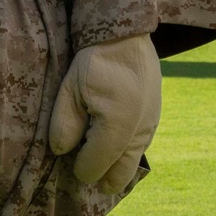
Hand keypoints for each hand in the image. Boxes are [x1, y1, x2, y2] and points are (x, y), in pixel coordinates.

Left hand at [48, 34, 160, 195]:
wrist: (126, 38)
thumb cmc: (94, 61)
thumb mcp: (71, 90)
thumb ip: (64, 125)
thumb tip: (61, 152)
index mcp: (117, 128)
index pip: (94, 168)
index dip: (78, 167)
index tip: (68, 153)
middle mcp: (138, 134)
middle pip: (118, 177)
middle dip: (98, 174)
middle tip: (81, 161)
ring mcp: (150, 128)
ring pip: (130, 164)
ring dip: (111, 163)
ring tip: (92, 146)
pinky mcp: (154, 120)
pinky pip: (138, 148)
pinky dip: (123, 151)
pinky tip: (108, 136)